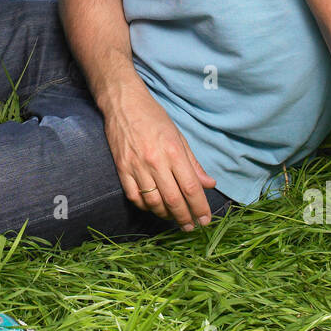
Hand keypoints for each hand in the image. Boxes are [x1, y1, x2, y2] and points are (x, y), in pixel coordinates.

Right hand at [103, 80, 215, 230]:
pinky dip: (145, 206)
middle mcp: (155, 161)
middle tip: (192, 226)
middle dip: (185, 217)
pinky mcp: (121, 169)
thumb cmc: (154, 117)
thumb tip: (209, 184)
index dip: (200, 207)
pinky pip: (134, 196)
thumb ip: (193, 163)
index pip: (191, 187)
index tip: (206, 219)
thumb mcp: (179, 136)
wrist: (123, 104)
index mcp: (173, 152)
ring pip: (153, 202)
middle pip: (173, 199)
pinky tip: (153, 207)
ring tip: (174, 218)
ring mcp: (136, 166)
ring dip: (166, 215)